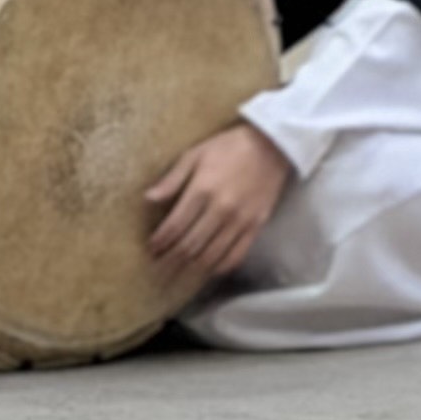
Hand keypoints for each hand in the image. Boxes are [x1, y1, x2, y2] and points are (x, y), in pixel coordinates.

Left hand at [145, 122, 291, 278]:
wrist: (272, 145)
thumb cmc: (229, 147)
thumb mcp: (195, 154)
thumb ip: (172, 179)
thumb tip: (148, 199)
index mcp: (202, 190)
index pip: (174, 226)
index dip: (160, 242)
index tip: (151, 249)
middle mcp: (220, 209)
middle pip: (189, 245)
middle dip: (170, 260)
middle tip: (158, 268)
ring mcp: (240, 221)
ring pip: (210, 255)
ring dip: (190, 268)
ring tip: (177, 273)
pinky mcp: (256, 226)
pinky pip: (236, 256)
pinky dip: (219, 267)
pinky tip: (208, 270)